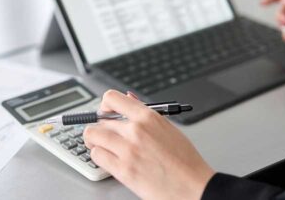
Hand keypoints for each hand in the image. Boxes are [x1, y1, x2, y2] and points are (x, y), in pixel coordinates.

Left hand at [83, 90, 214, 199]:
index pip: (112, 98)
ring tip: (104, 146)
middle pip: (99, 119)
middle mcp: (135, 130)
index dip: (104, 105)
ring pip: (92, 136)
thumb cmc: (184, 160)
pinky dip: (99, 156)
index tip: (104, 112)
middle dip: (100, 127)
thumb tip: (128, 98)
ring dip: (95, 141)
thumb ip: (143, 113)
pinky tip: (110, 158)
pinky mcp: (122, 170)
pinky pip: (96, 156)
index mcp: (148, 116)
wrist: (192, 186)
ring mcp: (127, 150)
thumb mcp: (167, 128)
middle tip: (105, 134)